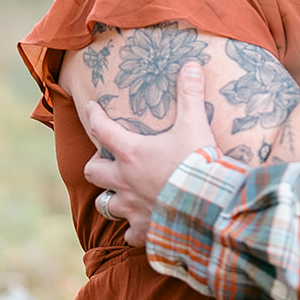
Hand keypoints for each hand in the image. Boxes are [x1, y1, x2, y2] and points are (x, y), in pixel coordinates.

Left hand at [83, 62, 213, 245]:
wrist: (208, 206)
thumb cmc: (197, 163)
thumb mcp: (195, 124)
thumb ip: (190, 94)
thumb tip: (192, 64)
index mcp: (131, 153)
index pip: (102, 129)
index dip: (94, 115)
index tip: (90, 108)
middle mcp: (124, 181)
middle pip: (93, 172)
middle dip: (96, 165)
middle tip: (105, 160)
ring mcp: (132, 208)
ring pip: (106, 205)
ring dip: (111, 199)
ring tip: (121, 194)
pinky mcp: (145, 231)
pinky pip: (130, 234)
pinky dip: (134, 230)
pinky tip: (143, 226)